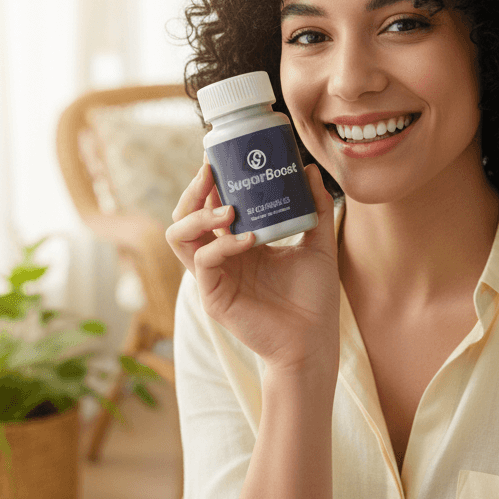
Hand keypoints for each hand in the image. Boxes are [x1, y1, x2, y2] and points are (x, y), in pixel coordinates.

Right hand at [166, 159, 339, 375]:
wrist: (315, 341)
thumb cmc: (315, 298)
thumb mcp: (319, 244)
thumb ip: (316, 208)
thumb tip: (310, 169)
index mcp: (240, 242)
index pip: (210, 205)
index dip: (209, 182)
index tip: (220, 157)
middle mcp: (221, 257)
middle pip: (185, 216)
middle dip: (193, 190)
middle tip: (211, 172)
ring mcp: (214, 277)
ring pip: (179, 236)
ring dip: (198, 215)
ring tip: (230, 208)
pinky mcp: (214, 296)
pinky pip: (203, 262)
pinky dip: (222, 245)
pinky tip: (249, 239)